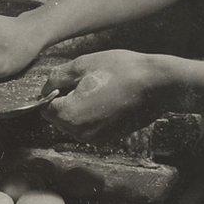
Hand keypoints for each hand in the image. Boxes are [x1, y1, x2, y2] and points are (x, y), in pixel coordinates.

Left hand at [40, 50, 168, 142]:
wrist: (158, 84)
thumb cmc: (121, 71)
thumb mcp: (82, 65)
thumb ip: (56, 77)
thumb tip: (46, 87)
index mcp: (69, 114)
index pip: (45, 107)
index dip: (52, 93)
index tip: (64, 82)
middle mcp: (79, 132)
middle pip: (57, 117)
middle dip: (64, 102)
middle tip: (83, 84)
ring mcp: (94, 138)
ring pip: (72, 124)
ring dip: (77, 109)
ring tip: (96, 91)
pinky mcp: (107, 138)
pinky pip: (88, 128)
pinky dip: (90, 116)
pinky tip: (105, 100)